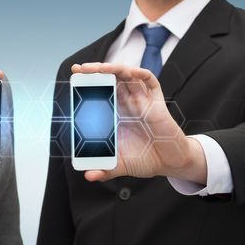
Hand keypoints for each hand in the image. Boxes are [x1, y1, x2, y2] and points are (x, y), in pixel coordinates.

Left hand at [71, 62, 206, 183]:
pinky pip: (150, 82)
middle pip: (111, 80)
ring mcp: (142, 101)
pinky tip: (129, 72)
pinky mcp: (157, 103)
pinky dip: (140, 74)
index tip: (74, 77)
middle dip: (95, 72)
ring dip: (114, 69)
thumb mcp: (121, 165)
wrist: (170, 163)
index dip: (88, 84)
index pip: (100, 92)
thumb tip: (88, 175)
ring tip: (99, 68)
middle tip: (80, 70)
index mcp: (116, 114)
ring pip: (127, 76)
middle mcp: (127, 104)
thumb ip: (105, 169)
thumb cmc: (146, 159)